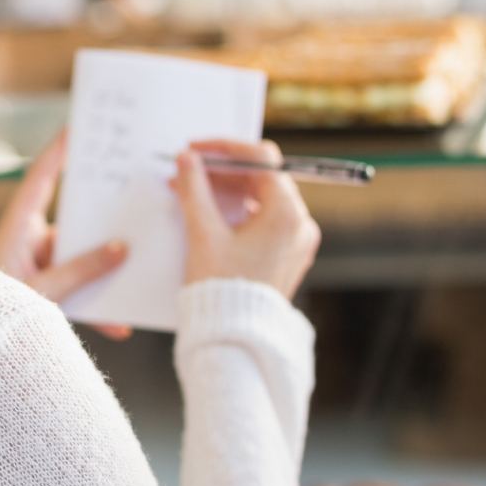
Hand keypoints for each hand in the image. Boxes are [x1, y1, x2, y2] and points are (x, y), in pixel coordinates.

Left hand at [0, 130, 131, 338]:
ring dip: (105, 268)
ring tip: (139, 263)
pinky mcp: (46, 286)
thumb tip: (121, 249)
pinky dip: (97, 307)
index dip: (57, 152)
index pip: (40, 179)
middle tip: (129, 186)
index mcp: (17, 228)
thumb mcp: (42, 291)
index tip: (76, 127)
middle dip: (101, 211)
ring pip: (80, 256)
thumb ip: (80, 271)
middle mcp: (28, 240)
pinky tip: (119, 327)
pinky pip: (78, 287)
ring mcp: (38, 263)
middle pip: (71, 216)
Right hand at [171, 139, 320, 298]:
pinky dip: (237, 209)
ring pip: (261, 197)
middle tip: (187, 169)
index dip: (225, 148)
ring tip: (190, 190)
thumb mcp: (203, 232)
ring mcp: (295, 241)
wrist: (235, 338)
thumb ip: (194, 188)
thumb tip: (186, 159)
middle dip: (222, 170)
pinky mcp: (285, 254)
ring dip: (226, 189)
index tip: (196, 149)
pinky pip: (263, 218)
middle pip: (262, 176)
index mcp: (286, 214)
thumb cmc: (221, 288)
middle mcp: (299, 224)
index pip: (261, 158)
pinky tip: (208, 211)